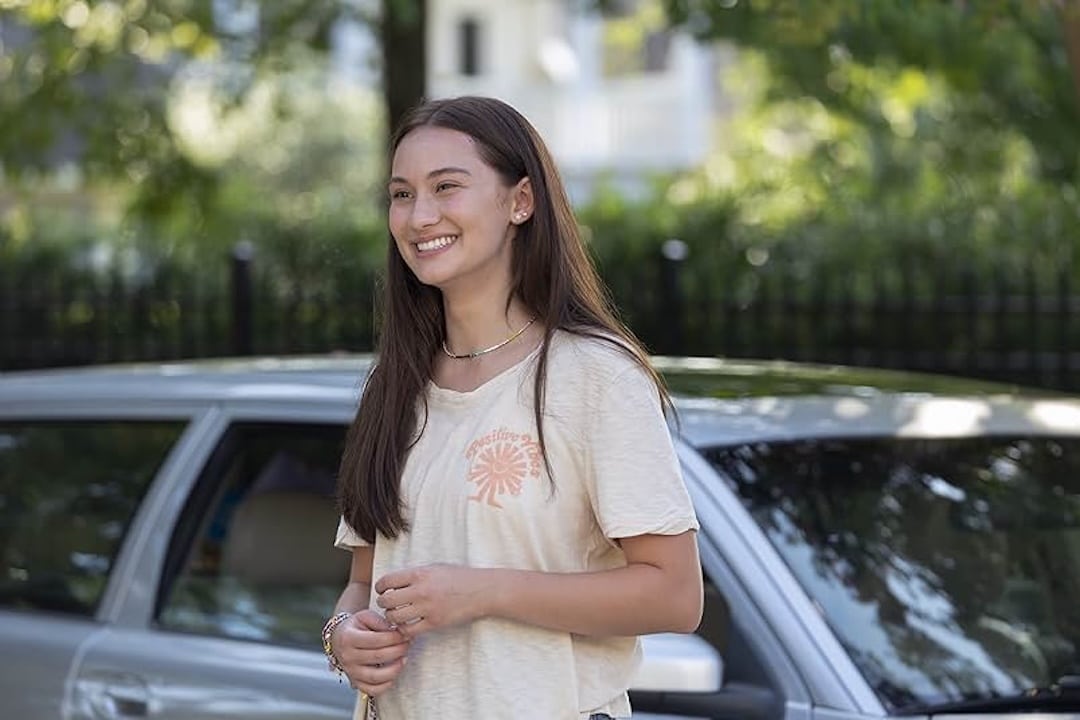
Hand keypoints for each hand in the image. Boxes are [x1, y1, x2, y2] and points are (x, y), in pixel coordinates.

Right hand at [332, 609, 410, 696]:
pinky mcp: (355, 682)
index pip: (376, 640)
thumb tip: (398, 632)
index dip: (394, 637)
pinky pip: (372, 690)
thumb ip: (381, 622)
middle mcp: (347, 656)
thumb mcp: (366, 616)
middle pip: (378, 657)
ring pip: (376, 676)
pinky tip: (395, 672)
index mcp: (348, 637)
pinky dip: (386, 685)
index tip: (405, 634)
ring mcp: (350, 671)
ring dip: (395, 668)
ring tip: (404, 658)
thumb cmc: (356, 626)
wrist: (340, 637)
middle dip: (398, 650)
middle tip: (407, 644)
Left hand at [374, 564, 488, 637]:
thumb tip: (393, 582)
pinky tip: (407, 626)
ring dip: (392, 618)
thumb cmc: (459, 577)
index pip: (387, 581)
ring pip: (394, 617)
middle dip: (383, 604)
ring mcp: (427, 608)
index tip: (382, 590)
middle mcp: (420, 590)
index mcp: (419, 573)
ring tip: (397, 616)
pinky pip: (409, 631)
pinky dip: (404, 630)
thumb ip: (414, 574)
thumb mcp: (435, 568)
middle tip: (388, 605)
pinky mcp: (434, 623)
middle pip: (386, 601)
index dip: (380, 587)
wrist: (482, 591)